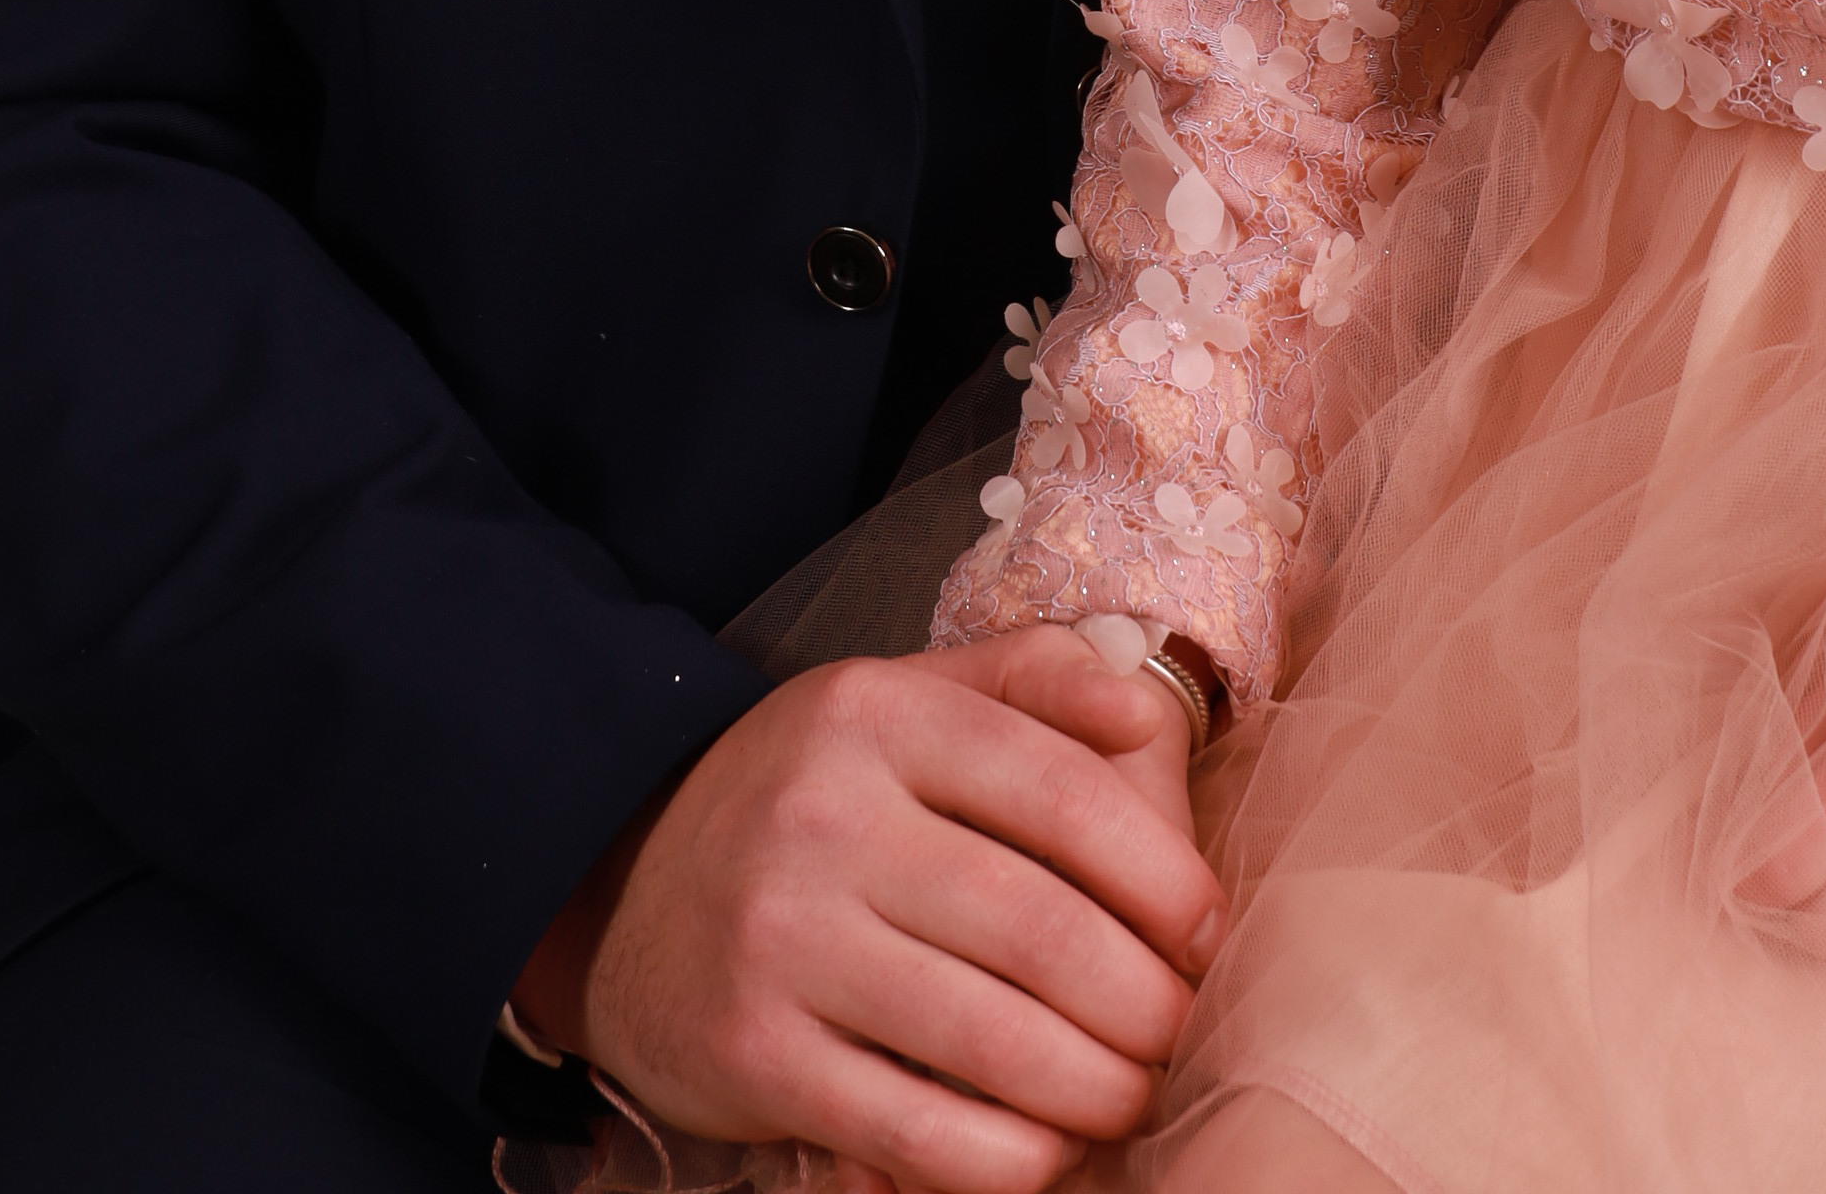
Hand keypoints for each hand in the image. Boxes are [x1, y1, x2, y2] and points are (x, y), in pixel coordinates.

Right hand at [513, 628, 1225, 1193]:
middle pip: (1042, 931)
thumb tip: (1140, 705)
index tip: (1205, 932)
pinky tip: (1046, 1151)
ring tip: (1129, 1094)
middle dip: (1143, 1003)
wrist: (620, 887)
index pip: (1061, 793)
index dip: (1161, 876)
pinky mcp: (753, 1054)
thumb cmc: (810, 796)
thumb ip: (1028, 679)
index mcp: (877, 714)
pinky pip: (915, 1130)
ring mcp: (783, 940)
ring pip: (993, 1040)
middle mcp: (825, 817)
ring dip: (1095, 1090)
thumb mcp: (902, 701)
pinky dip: (1007, 1157)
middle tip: (1176, 1032)